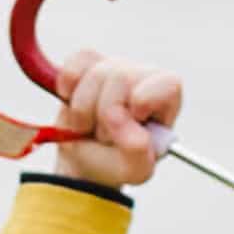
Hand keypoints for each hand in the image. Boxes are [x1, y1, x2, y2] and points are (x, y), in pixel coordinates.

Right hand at [45, 55, 179, 190]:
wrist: (86, 160)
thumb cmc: (118, 163)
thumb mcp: (134, 171)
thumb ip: (138, 153)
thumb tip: (127, 127)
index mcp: (166, 99)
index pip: (166, 84)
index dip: (144, 100)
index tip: (134, 120)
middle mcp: (143, 77)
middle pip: (122, 77)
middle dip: (105, 115)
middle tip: (104, 137)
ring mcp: (114, 66)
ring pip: (95, 73)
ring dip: (83, 110)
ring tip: (88, 127)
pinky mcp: (87, 63)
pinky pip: (74, 64)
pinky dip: (67, 88)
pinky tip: (71, 103)